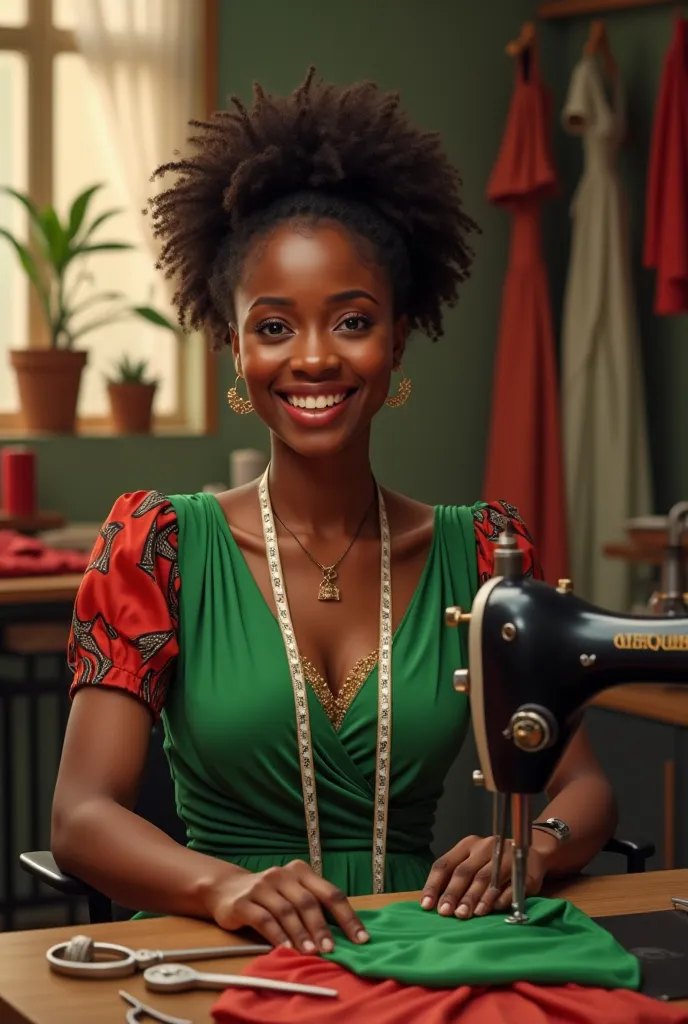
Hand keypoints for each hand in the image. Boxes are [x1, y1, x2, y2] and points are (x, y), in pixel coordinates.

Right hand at [209, 859, 369, 953]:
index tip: (361, 939)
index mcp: (301, 872)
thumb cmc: (270, 896)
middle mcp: (283, 875)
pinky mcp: (244, 901)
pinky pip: (264, 919)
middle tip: (332, 950)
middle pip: (308, 902)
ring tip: (311, 953)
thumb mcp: (293, 894)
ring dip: (300, 934)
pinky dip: (277, 935)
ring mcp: (262, 886)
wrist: (226, 889)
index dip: (347, 917)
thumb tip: (343, 936)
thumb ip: (313, 908)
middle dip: (322, 927)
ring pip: (286, 911)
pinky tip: (286, 949)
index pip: (330, 893)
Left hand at [420, 833, 553, 919]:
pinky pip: (508, 885)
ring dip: (474, 897)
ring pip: (485, 877)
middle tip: (446, 913)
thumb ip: (455, 879)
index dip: (434, 885)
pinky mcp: (522, 869)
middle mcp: (484, 847)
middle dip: (453, 893)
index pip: (445, 864)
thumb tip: (433, 904)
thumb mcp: (472, 864)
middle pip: (464, 871)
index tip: (427, 906)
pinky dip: (498, 898)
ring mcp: (504, 856)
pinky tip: (491, 910)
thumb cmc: (493, 863)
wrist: (532, 855)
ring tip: (465, 914)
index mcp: (467, 845)